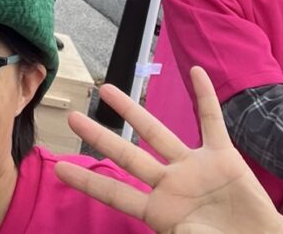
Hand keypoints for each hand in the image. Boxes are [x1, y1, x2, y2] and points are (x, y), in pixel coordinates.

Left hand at [54, 67, 282, 233]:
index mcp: (159, 210)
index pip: (115, 192)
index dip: (88, 180)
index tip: (60, 168)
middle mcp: (171, 183)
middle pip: (128, 155)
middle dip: (100, 137)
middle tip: (74, 117)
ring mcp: (195, 167)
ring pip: (157, 132)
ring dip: (133, 111)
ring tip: (107, 89)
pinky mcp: (223, 157)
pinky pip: (212, 121)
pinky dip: (206, 97)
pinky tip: (196, 72)